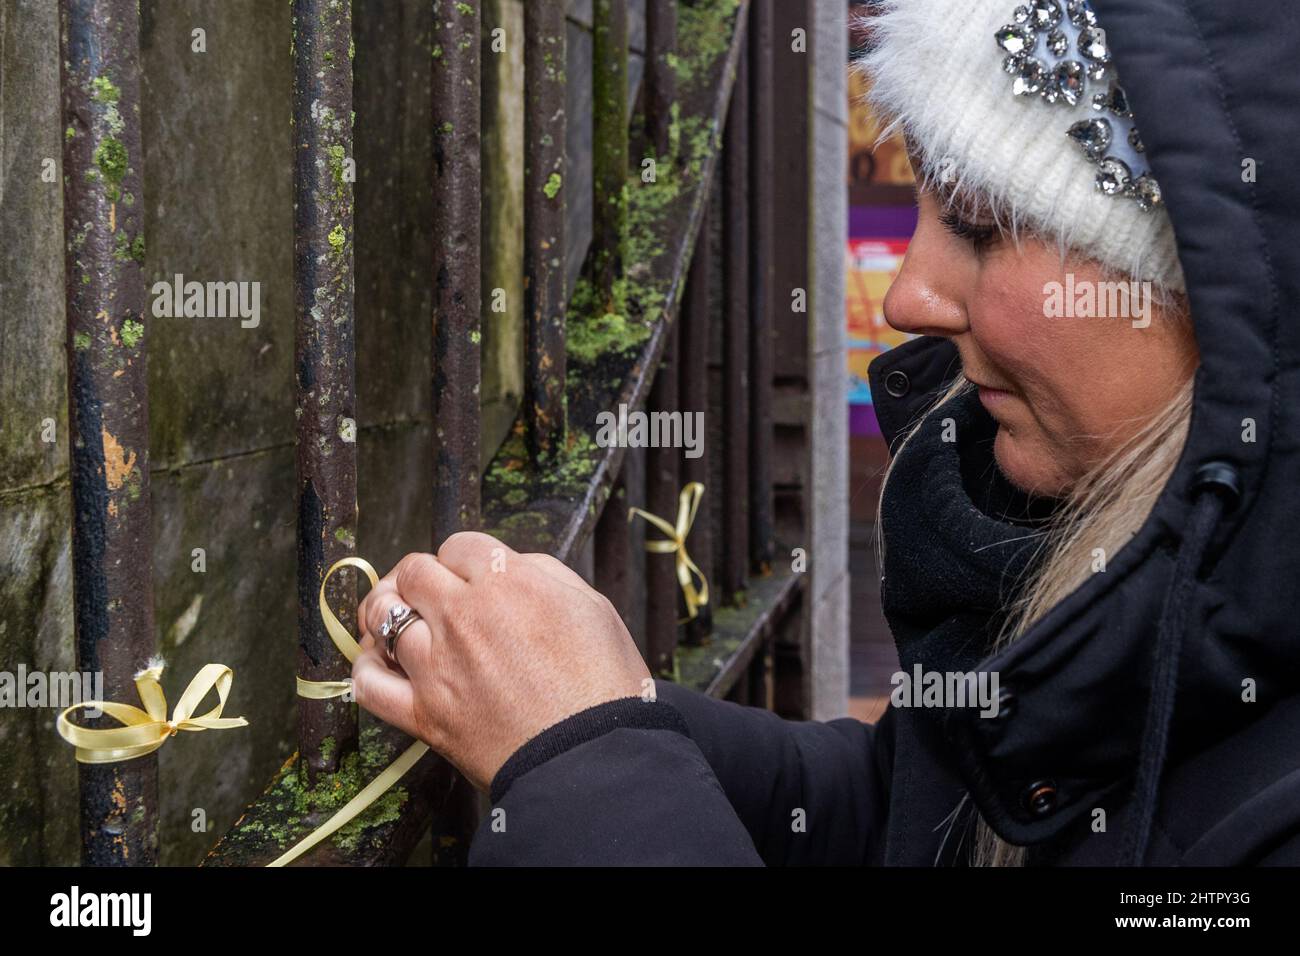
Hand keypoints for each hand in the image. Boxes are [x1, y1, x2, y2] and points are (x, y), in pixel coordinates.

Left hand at [352, 532, 652, 791]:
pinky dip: (365, 669)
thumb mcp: (593, 607)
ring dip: (387, 613)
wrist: (594, 757)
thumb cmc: (606, 686)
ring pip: (382, 616)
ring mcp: (437, 664)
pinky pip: (368, 683)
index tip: (468, 575)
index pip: (458, 545)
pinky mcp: (423, 713)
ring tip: (397, 620)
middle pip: (412, 571)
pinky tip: (377, 664)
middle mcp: (464, 615)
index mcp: (508, 582)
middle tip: (430, 593)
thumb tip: (514, 567)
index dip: (462, 559)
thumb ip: (545, 575)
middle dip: (421, 577)